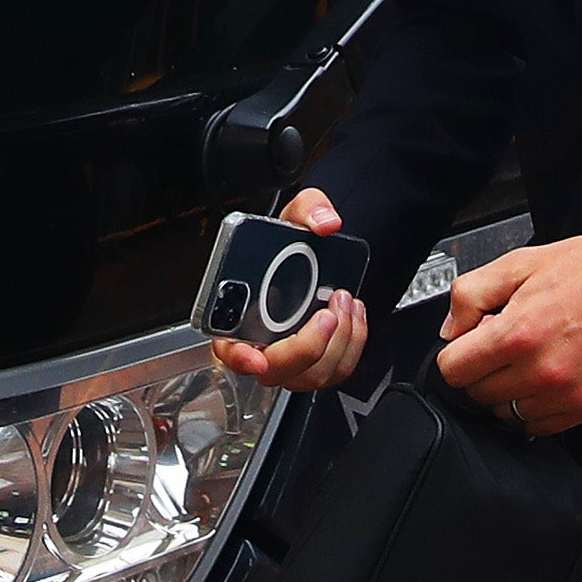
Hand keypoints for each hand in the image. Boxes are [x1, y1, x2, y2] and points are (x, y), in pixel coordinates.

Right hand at [208, 189, 370, 392]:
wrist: (313, 257)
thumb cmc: (290, 245)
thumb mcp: (296, 214)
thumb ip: (309, 207)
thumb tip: (325, 222)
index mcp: (238, 316)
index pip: (228, 348)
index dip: (240, 357)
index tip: (255, 358)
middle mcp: (261, 345)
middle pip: (278, 368)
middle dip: (308, 345)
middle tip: (328, 313)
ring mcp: (290, 359)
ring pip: (313, 374)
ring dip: (338, 341)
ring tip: (345, 302)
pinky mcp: (317, 364)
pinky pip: (337, 368)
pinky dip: (352, 343)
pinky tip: (353, 314)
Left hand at [434, 227, 581, 434]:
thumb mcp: (520, 263)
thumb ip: (471, 294)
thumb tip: (450, 330)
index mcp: (518, 333)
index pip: (452, 370)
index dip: (457, 352)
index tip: (471, 342)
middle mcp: (540, 371)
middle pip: (477, 394)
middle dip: (482, 369)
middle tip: (504, 343)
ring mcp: (565, 395)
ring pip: (505, 413)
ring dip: (507, 390)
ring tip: (529, 357)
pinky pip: (538, 426)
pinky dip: (534, 406)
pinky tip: (547, 375)